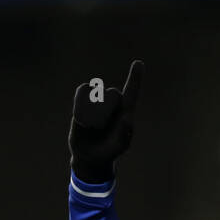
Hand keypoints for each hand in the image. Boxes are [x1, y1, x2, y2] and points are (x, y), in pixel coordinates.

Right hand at [69, 59, 142, 183]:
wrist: (90, 156)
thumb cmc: (109, 151)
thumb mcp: (119, 145)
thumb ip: (124, 134)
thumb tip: (127, 120)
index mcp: (125, 110)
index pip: (132, 91)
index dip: (135, 77)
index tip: (138, 63)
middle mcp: (113, 103)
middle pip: (113, 94)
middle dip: (108, 110)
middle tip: (101, 128)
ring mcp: (98, 102)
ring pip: (96, 91)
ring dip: (93, 109)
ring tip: (91, 126)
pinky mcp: (83, 104)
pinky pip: (82, 93)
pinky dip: (80, 102)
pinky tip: (81, 117)